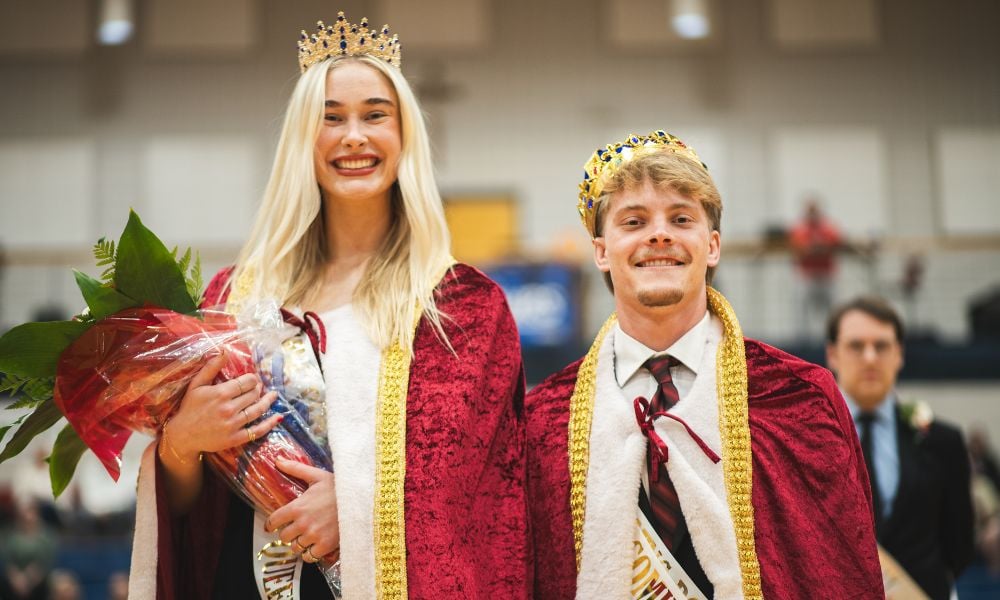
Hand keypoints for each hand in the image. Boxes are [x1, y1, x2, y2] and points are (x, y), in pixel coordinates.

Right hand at [166, 352, 281, 460]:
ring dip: (267, 401)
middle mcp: (228, 409)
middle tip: (258, 388)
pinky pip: (257, 431)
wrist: (182, 436)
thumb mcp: (196, 385)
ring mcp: (233, 425)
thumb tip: (224, 350)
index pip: (248, 382)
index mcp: (220, 393)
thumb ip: (211, 367)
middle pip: (254, 394)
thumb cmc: (189, 408)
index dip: (253, 379)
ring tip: (272, 396)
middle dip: (258, 389)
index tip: (252, 379)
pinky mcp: (235, 439)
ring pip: (258, 410)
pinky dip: (269, 424)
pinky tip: (278, 417)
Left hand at [266, 460, 339, 562]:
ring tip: (306, 538)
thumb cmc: (338, 487)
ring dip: (299, 543)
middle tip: (295, 530)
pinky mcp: (325, 545)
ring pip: (295, 547)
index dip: (271, 525)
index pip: (274, 521)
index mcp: (297, 507)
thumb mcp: (317, 476)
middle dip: (288, 533)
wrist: (361, 499)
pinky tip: (314, 546)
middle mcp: (302, 523)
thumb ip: (296, 469)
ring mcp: (313, 536)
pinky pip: (309, 556)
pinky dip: (309, 553)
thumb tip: (277, 460)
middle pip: (284, 536)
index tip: (271, 527)